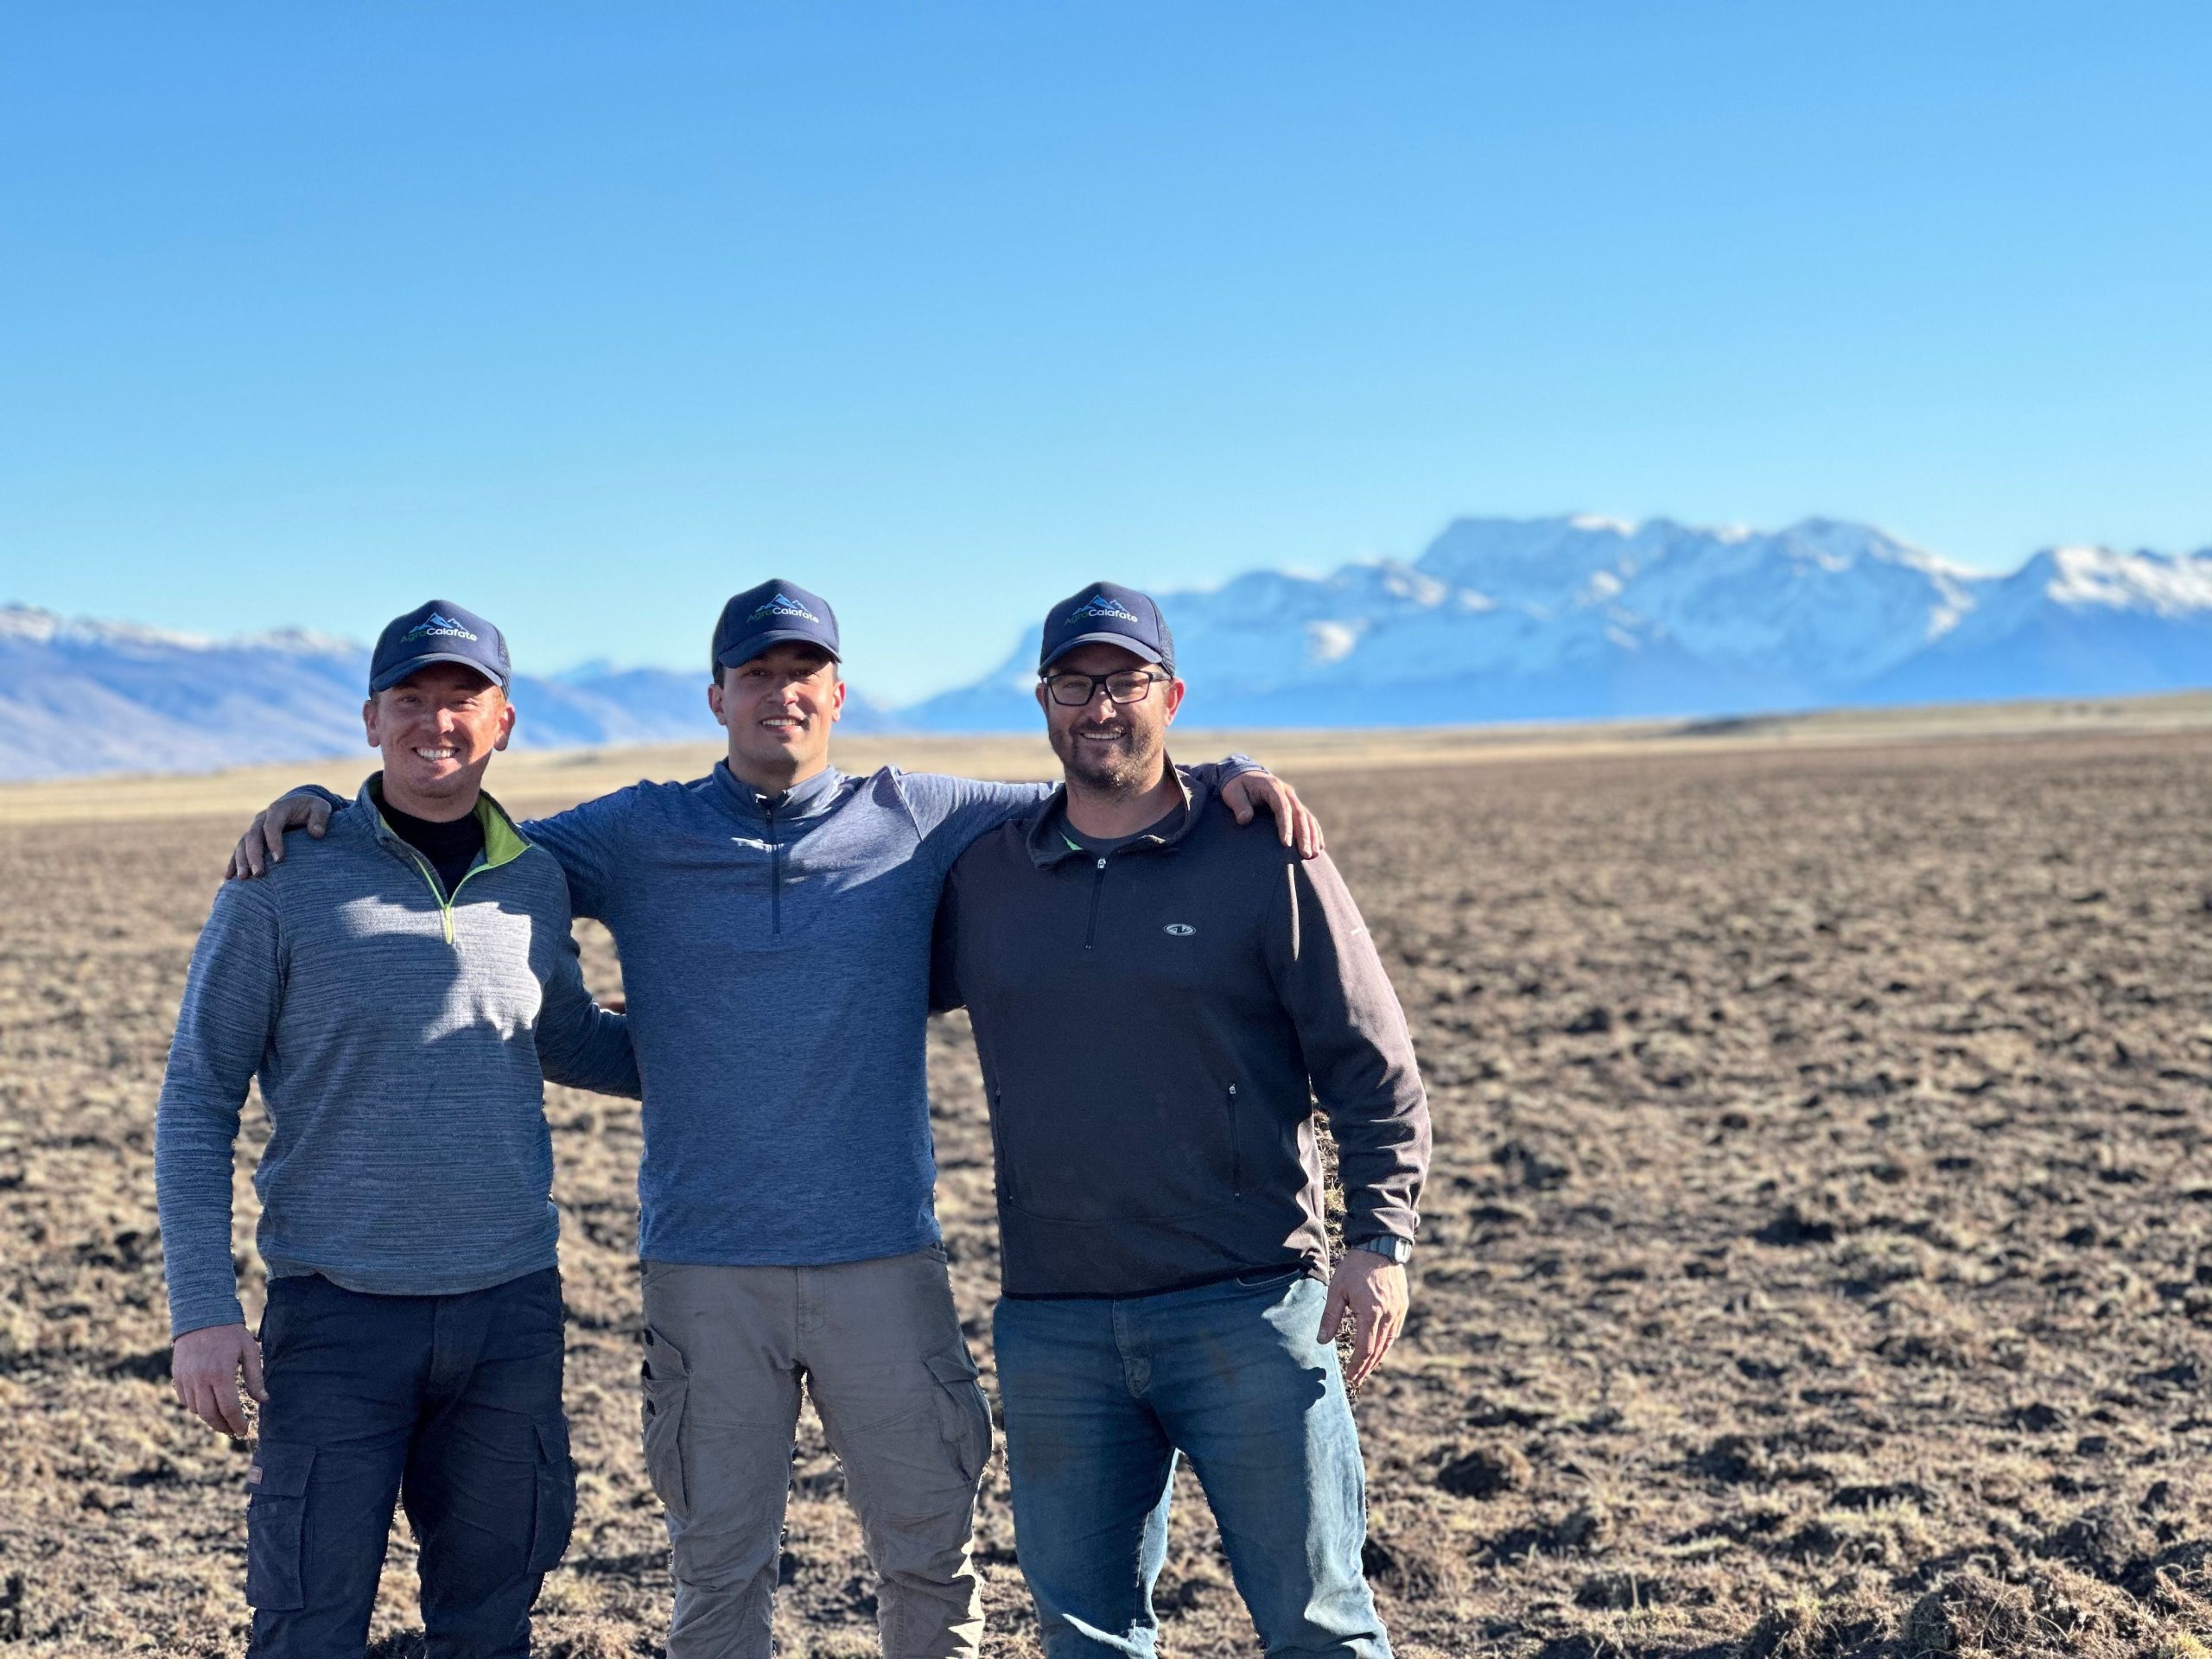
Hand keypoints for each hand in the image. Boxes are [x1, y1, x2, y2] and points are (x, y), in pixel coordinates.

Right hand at [172, 1322, 267, 1437]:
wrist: (201, 1315)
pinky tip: (208, 1406)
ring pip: (196, 1410)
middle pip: (210, 1415)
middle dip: (222, 1426)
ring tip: (223, 1420)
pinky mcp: (177, 1376)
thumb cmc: (230, 1332)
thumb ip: (255, 1378)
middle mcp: (200, 1379)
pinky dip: (196, 1407)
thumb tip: (264, 1400)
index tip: (244, 1429)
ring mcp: (186, 1379)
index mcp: (221, 1374)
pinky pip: (185, 1400)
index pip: (229, 1409)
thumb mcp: (249, 1350)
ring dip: (209, 1418)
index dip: (237, 1423)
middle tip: (233, 1430)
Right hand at [226, 794, 330, 879]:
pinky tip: (230, 877)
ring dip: (241, 861)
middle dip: (254, 856)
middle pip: (253, 837)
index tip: (279, 860)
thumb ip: (320, 819)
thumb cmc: (313, 809)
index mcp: (278, 810)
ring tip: (243, 878)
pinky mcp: (251, 839)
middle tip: (259, 874)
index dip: (274, 842)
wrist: (301, 805)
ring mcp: (255, 829)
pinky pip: (239, 850)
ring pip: (242, 844)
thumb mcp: (321, 808)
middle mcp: (262, 819)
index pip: (272, 826)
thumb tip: (316, 833)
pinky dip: (233, 863)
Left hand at [1220, 771, 1323, 858]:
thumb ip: (1239, 805)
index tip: (1286, 843)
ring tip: (1313, 854)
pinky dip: (1314, 832)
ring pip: (1307, 817)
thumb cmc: (1237, 786)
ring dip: (1312, 836)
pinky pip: (1308, 819)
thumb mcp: (1233, 793)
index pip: (1283, 807)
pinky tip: (1319, 846)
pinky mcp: (1294, 805)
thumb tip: (1244, 820)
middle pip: (1299, 814)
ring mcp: (1292, 798)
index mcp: (1273, 787)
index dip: (1286, 826)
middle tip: (1305, 854)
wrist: (1243, 775)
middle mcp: (1286, 792)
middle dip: (1304, 835)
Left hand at [1318, 1251, 1407, 1388]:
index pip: (1364, 1348)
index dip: (1357, 1365)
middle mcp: (1388, 1316)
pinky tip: (1379, 1348)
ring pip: (1388, 1343)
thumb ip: (1330, 1318)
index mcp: (1371, 1313)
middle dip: (1366, 1367)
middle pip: (1378, 1350)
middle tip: (1357, 1379)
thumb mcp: (1337, 1291)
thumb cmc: (1355, 1268)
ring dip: (1377, 1358)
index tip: (1350, 1376)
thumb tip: (1321, 1341)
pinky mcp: (1402, 1306)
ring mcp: (1398, 1311)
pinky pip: (1395, 1331)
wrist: (1380, 1246)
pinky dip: (1386, 1343)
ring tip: (1367, 1368)